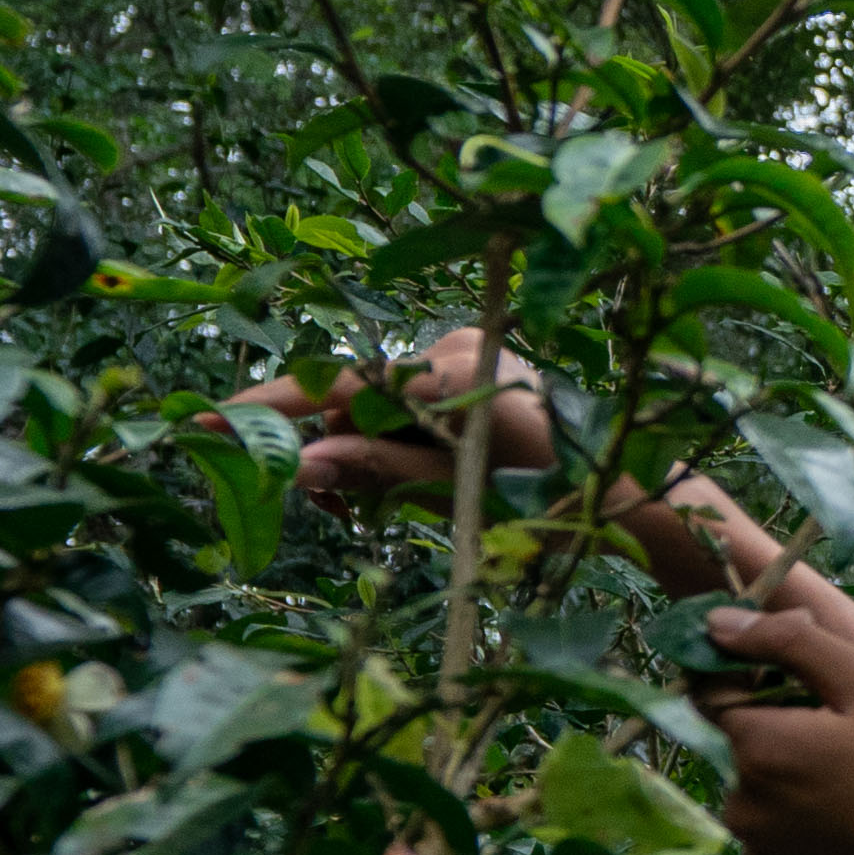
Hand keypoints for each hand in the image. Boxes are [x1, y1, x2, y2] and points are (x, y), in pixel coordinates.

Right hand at [259, 327, 823, 608]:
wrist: (648, 497)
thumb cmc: (567, 501)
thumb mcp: (463, 495)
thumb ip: (383, 473)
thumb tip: (304, 464)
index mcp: (454, 372)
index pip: (339, 385)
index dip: (271, 410)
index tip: (204, 425)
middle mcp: (460, 348)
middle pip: (353, 393)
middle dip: (321, 445)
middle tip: (316, 503)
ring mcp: (474, 354)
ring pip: (379, 401)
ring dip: (356, 450)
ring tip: (358, 506)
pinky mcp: (484, 370)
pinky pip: (412, 402)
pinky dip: (391, 441)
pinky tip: (392, 483)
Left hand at [694, 574, 853, 854]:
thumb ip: (790, 644)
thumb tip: (717, 622)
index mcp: (760, 746)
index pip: (716, 693)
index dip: (761, 679)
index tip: (820, 689)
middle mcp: (743, 806)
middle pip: (745, 747)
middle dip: (787, 734)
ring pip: (763, 795)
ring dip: (798, 782)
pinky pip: (781, 841)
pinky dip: (811, 829)